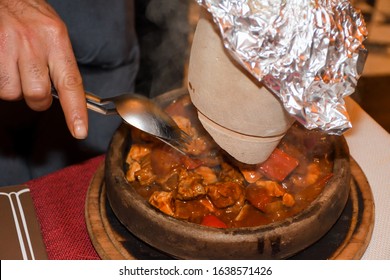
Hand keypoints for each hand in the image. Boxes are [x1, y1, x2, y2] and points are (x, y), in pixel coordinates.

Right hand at [0, 0, 87, 138]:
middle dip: (37, 99)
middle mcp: (33, 42)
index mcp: (56, 38)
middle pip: (38, 95)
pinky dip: (1, 80)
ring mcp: (8, 46)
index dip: (75, 111)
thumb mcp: (53, 31)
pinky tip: (3, 63)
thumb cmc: (28, 13)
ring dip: (14, 88)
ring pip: (12, 93)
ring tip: (15, 67)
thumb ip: (61, 62)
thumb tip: (67, 95)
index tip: (79, 131)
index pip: (70, 83)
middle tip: (34, 83)